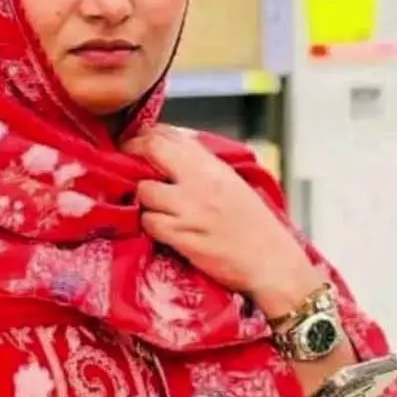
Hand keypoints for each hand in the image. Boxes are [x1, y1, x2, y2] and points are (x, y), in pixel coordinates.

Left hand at [123, 126, 319, 315]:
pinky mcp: (182, 235)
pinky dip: (151, 226)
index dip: (143, 136)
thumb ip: (201, 166)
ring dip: (144, 199)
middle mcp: (200, 181)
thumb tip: (167, 151)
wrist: (271, 261)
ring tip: (156, 207)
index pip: (168, 134)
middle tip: (125, 166)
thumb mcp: (231, 183)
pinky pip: (149, 222)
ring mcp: (190, 208)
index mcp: (213, 165)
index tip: (133, 144)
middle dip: (131, 155)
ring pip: (144, 190)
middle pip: (151, 150)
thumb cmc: (254, 226)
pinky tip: (164, 230)